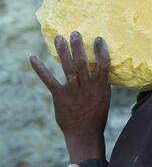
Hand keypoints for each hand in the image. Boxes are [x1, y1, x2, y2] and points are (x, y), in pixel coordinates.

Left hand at [30, 32, 110, 162]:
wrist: (84, 133)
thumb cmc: (97, 114)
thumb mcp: (104, 97)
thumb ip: (101, 82)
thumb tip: (100, 65)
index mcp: (100, 87)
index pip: (104, 65)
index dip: (101, 51)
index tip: (98, 39)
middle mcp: (87, 87)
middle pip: (83, 63)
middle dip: (78, 47)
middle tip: (75, 33)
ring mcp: (72, 91)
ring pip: (67, 68)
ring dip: (62, 52)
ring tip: (58, 38)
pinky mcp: (59, 96)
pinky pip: (49, 80)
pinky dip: (40, 69)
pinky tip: (32, 57)